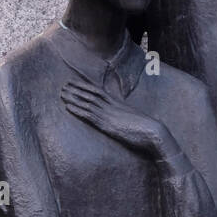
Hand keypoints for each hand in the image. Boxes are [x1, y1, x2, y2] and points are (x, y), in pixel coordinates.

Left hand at [61, 81, 184, 164]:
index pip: (99, 91)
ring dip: (74, 97)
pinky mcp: (108, 125)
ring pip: (88, 102)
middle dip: (76, 89)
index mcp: (118, 104)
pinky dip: (78, 110)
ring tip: (62, 93)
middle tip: (63, 85)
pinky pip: (90, 115)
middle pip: (91, 94)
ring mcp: (109, 115)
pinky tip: (68, 107)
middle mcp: (112, 107)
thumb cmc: (147, 129)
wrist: (154, 133)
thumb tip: (121, 119)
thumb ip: (125, 117)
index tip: (74, 82)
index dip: (85, 86)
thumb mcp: (134, 120)